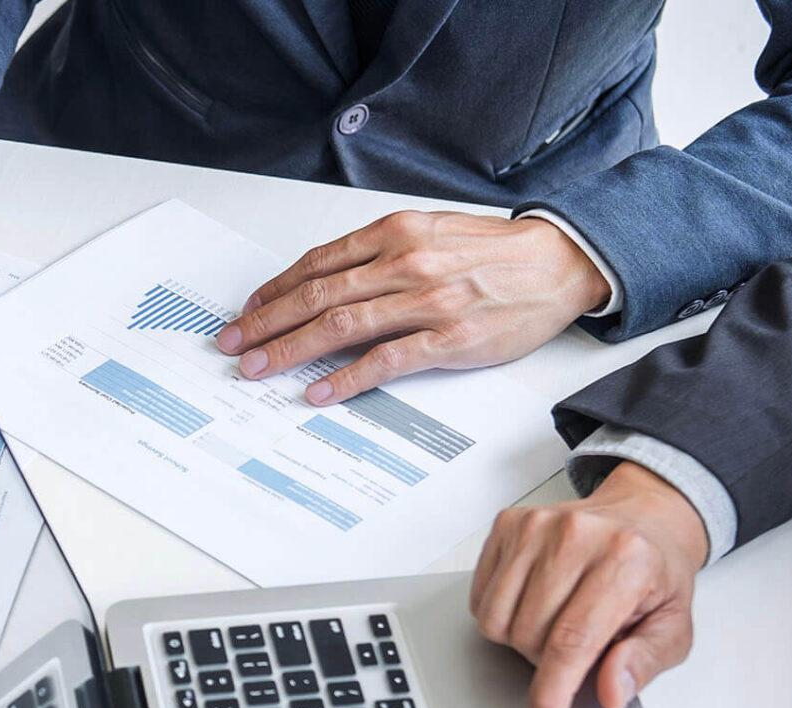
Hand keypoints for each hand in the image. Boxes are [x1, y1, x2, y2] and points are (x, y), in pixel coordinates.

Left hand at [218, 212, 610, 403]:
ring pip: (341, 326)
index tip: (248, 310)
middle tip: (232, 344)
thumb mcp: (430, 232)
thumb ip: (379, 254)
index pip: (319, 263)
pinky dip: (345, 378)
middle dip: (266, 322)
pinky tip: (317, 391)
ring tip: (258, 368)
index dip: (276, 289)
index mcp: (396, 232)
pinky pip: (385, 360)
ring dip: (291, 349)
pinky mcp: (449, 337)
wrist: (559, 263)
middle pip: (318, 295)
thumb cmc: (492, 252)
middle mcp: (405, 262)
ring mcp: (426, 301)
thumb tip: (326, 283)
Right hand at [472, 462, 707, 707]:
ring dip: (520, 638)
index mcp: (626, 561)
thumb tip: (610, 692)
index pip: (572, 641)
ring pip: (497, 619)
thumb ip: (645, 663)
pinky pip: (480, 597)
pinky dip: (501, 614)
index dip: (552, 693)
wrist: (642, 517)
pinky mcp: (508, 524)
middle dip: (546, 661)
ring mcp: (536, 526)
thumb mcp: (673, 626)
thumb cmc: (655, 573)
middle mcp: (577, 535)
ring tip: (555, 621)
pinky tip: (532, 602)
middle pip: (528, 635)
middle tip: (577, 646)